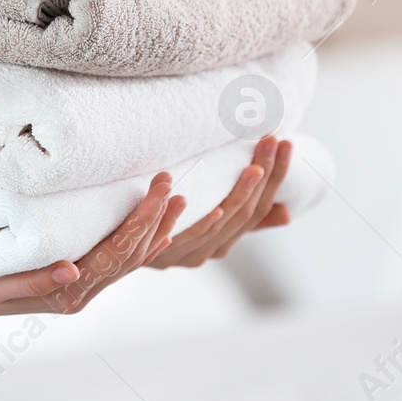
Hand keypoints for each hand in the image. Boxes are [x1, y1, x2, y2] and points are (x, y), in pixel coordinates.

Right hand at [0, 173, 185, 318]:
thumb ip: (32, 281)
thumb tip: (72, 270)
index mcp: (64, 294)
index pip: (115, 253)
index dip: (141, 221)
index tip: (159, 190)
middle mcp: (77, 295)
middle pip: (130, 256)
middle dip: (155, 218)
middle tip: (171, 182)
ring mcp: (77, 290)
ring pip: (128, 260)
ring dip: (154, 229)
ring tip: (175, 200)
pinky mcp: (71, 281)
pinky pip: (115, 263)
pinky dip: (140, 246)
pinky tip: (157, 232)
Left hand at [145, 135, 291, 268]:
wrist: (114, 259)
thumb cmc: (161, 231)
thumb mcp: (205, 223)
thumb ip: (239, 218)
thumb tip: (287, 215)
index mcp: (224, 242)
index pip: (260, 208)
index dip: (276, 177)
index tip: (286, 144)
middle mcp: (210, 250)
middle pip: (245, 213)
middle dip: (263, 177)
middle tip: (273, 141)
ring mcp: (185, 254)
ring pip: (222, 224)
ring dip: (240, 195)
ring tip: (254, 168)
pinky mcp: (159, 254)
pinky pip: (185, 239)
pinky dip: (203, 223)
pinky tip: (217, 207)